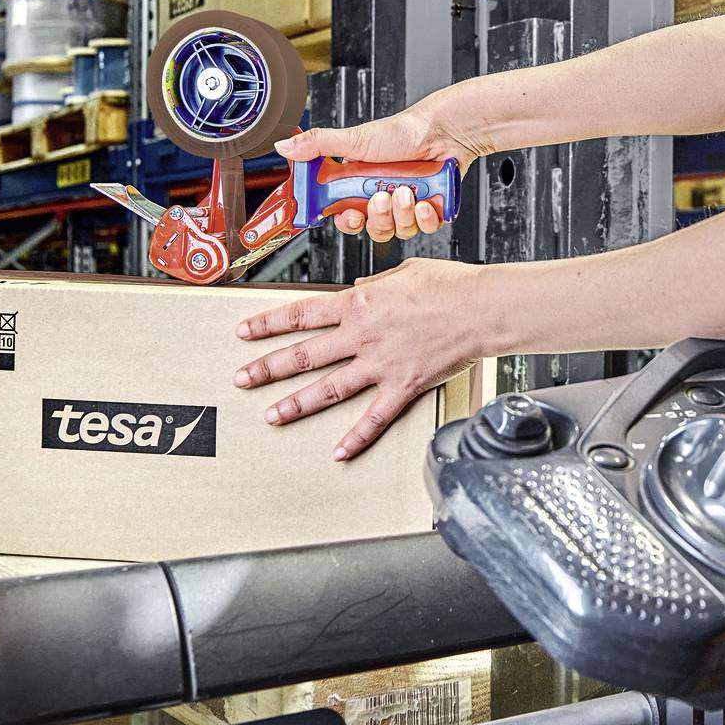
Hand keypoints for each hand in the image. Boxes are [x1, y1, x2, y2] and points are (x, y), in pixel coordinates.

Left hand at [233, 259, 486, 459]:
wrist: (482, 308)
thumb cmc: (449, 284)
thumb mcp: (403, 272)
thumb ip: (374, 285)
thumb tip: (357, 291)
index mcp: (358, 304)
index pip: (300, 315)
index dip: (268, 324)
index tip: (245, 333)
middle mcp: (362, 336)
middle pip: (303, 355)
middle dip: (267, 367)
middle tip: (242, 378)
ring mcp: (381, 364)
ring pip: (328, 388)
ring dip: (296, 404)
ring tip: (272, 415)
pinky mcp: (403, 386)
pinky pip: (374, 418)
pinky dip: (356, 438)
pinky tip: (339, 452)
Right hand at [277, 106, 483, 241]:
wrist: (445, 130)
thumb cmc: (404, 132)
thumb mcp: (355, 139)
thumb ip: (318, 144)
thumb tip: (284, 145)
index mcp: (362, 185)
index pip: (347, 217)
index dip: (348, 222)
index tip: (350, 216)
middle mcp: (384, 197)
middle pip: (374, 228)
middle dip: (378, 217)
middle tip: (381, 197)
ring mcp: (408, 205)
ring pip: (399, 230)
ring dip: (402, 213)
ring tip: (406, 191)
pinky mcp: (432, 210)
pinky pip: (425, 228)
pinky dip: (426, 216)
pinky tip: (426, 200)